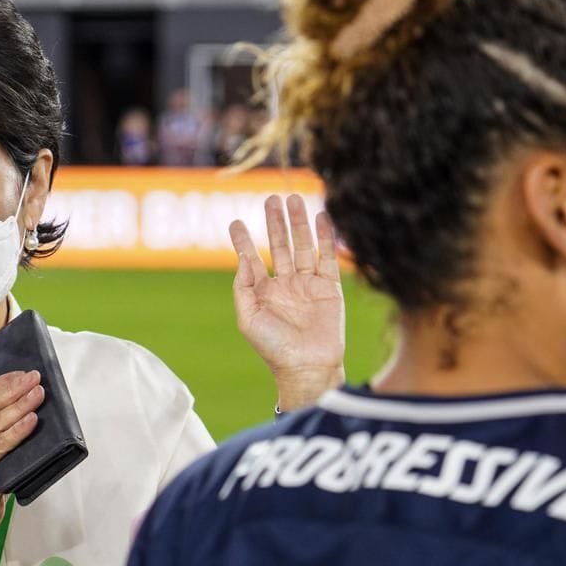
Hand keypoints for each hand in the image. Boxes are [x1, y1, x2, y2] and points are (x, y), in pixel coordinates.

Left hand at [230, 194, 345, 409]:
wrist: (307, 367)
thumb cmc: (274, 348)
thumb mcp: (248, 318)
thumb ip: (243, 287)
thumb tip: (242, 259)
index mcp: (263, 293)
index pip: (251, 259)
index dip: (243, 241)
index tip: (235, 222)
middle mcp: (286, 285)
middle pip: (279, 245)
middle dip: (275, 222)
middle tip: (271, 198)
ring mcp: (308, 285)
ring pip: (302, 246)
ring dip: (297, 223)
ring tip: (293, 199)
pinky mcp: (329, 288)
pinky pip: (326, 257)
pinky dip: (324, 237)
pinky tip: (320, 217)